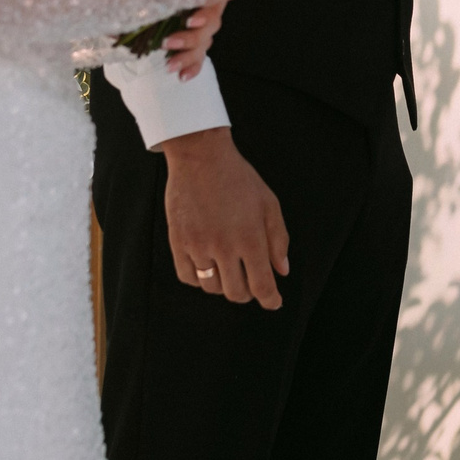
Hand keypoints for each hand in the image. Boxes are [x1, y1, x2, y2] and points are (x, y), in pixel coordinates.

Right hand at [159, 128, 288, 309]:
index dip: (270, 300)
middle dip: (248, 292)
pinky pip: (188, 277)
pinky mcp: (178, 242)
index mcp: (250, 239)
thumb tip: (282, 271)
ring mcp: (198, 246)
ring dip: (224, 286)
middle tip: (251, 282)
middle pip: (236, 292)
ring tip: (229, 270)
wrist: (200, 157)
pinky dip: (200, 279)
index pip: (262, 285)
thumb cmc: (239, 178)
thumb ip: (278, 240)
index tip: (274, 303)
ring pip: (212, 288)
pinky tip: (208, 266)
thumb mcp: (269, 204)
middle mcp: (223, 247)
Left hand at [162, 0, 254, 77]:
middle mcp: (211, 6)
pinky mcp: (197, 39)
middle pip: (210, 26)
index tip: (190, 20)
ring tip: (169, 65)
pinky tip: (182, 77)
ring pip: (204, 43)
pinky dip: (192, 67)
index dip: (205, 14)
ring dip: (187, 56)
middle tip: (167, 42)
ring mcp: (206, 25)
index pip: (215, 2)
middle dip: (189, 38)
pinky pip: (200, 56)